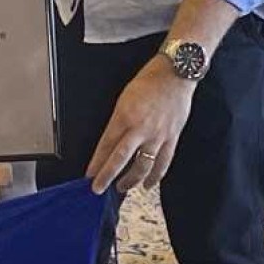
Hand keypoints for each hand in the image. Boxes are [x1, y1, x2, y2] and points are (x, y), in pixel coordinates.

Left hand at [85, 56, 194, 192]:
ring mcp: (157, 136)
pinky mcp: (172, 138)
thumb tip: (111, 141)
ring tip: (121, 188)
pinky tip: (148, 184)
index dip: (96, 162)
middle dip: (107, 176)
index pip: (106, 145)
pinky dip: (155, 176)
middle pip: (120, 159)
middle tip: (98, 188)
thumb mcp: (123, 98)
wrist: (174, 75)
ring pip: (142, 166)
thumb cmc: (148, 82)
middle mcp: (140, 129)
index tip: (89, 174)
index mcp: (124, 117)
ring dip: (130, 180)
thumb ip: (118, 121)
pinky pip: (163, 163)